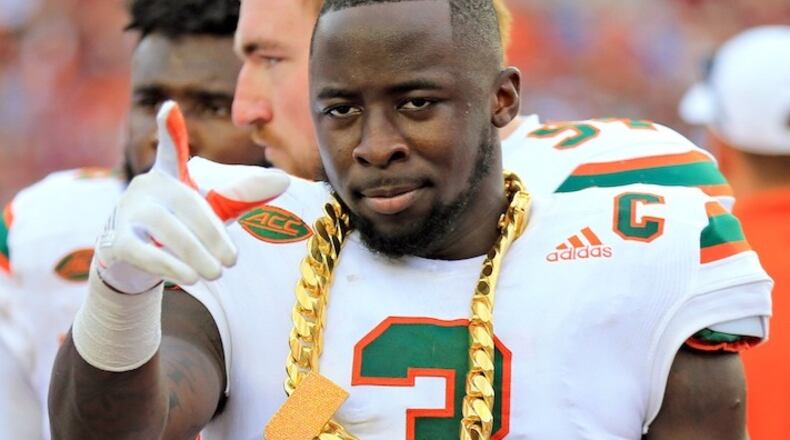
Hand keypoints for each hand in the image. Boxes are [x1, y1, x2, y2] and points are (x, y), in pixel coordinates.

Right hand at [95, 101, 288, 291]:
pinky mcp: (116, 241)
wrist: (132, 259)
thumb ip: (243, 195)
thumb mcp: (210, 210)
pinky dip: (169, 266)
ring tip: (216, 274)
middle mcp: (147, 188)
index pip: (170, 149)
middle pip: (185, 204)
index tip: (169, 107)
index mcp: (170, 175)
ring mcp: (129, 213)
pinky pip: (143, 251)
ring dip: (194, 253)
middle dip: (211, 234)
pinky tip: (190, 278)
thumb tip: (286, 179)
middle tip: (232, 262)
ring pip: (165, 229)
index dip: (170, 129)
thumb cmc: (179, 227)